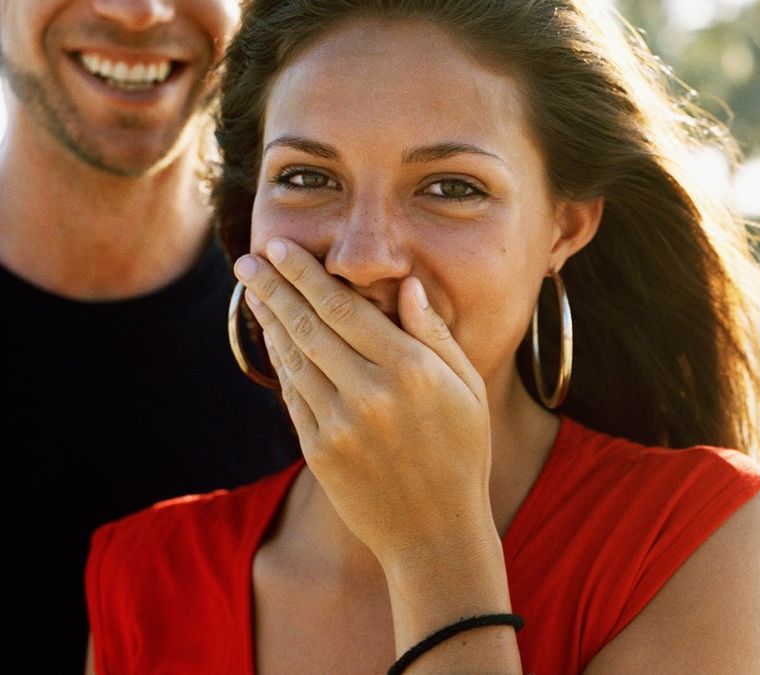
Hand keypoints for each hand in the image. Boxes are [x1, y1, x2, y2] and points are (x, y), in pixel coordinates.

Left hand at [233, 238, 495, 567]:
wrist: (436, 532)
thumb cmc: (462, 454)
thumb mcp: (469, 389)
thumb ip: (436, 334)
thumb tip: (407, 286)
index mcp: (413, 370)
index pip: (346, 307)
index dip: (307, 275)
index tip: (282, 248)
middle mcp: (371, 392)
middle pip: (310, 324)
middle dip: (275, 287)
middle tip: (249, 259)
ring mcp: (341, 423)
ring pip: (294, 357)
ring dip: (269, 320)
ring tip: (252, 290)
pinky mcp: (320, 451)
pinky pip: (293, 395)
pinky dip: (279, 362)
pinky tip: (272, 338)